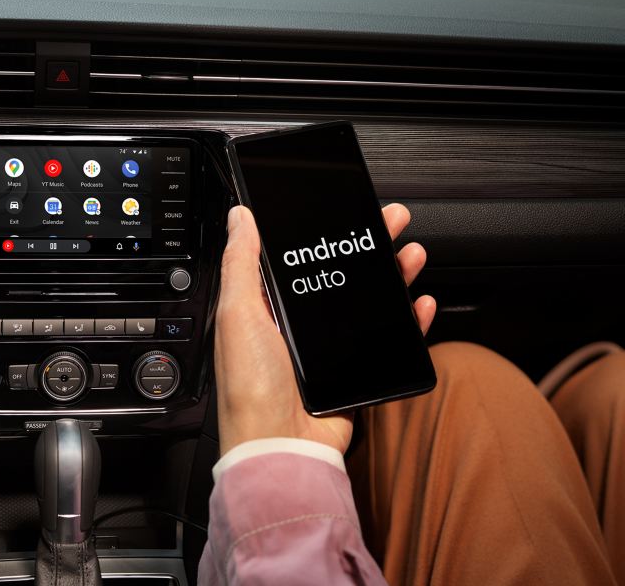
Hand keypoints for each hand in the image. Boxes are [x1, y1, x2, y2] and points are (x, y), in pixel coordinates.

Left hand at [214, 204, 434, 455]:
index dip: (325, 232)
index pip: (302, 258)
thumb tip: (239, 217)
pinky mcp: (353, 372)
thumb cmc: (249, 387)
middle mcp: (298, 325)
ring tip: (411, 253)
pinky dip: (409, 321)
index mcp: (267, 307)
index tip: (346, 210)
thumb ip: (241, 263)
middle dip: (369, 245)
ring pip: (369, 302)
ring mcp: (328, 349)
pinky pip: (387, 340)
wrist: (279, 447)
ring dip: (393, 275)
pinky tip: (419, 303)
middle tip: (392, 221)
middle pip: (341, 274)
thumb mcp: (237, 313)